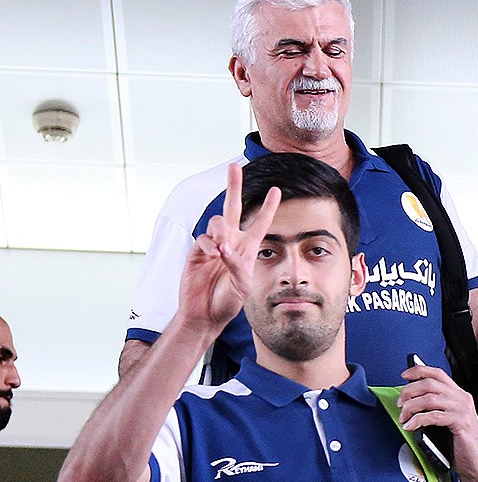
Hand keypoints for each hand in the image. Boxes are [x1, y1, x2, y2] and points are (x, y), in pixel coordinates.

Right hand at [178, 163, 280, 333]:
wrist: (204, 314)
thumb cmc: (227, 302)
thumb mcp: (242, 285)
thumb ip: (237, 265)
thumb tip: (225, 248)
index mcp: (247, 249)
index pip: (260, 223)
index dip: (268, 207)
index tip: (276, 190)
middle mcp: (230, 242)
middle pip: (232, 208)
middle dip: (233, 186)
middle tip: (234, 167)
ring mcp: (212, 245)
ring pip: (217, 222)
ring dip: (221, 232)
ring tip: (222, 250)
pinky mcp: (196, 252)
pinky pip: (202, 239)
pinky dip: (208, 246)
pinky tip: (212, 256)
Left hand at [399, 363, 477, 462]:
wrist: (475, 463)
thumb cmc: (460, 444)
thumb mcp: (448, 419)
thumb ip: (435, 407)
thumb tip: (410, 400)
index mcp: (459, 395)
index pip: (437, 374)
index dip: (418, 371)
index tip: (404, 375)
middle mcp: (462, 399)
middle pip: (430, 384)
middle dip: (409, 392)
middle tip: (400, 403)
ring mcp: (462, 410)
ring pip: (429, 398)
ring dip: (411, 407)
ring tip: (404, 417)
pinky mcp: (460, 422)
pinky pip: (433, 416)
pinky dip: (418, 420)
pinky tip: (411, 426)